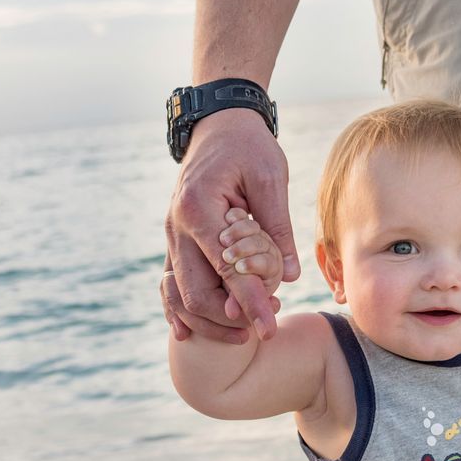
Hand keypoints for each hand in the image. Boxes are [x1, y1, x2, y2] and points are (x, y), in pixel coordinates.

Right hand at [162, 108, 301, 343]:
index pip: (226, 270)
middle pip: (195, 293)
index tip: (270, 328)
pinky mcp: (174, 241)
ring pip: (178, 295)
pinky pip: (170, 284)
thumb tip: (290, 276)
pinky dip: (180, 311)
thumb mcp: (271, 177)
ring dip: (208, 320)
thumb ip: (278, 227)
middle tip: (264, 327)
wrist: (218, 125)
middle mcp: (176, 226)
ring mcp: (170, 236)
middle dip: (229, 318)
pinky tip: (191, 334)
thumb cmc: (248, 147)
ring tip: (244, 333)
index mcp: (199, 208)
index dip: (250, 303)